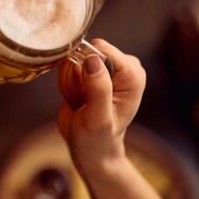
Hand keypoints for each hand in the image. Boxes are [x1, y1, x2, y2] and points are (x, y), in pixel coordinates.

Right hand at [57, 39, 145, 172]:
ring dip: (70, 83)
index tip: (88, 93)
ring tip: (80, 102)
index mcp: (132, 74)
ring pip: (72, 60)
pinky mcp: (88, 70)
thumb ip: (98, 89)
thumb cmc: (98, 139)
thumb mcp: (99, 119)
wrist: (90, 149)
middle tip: (83, 101)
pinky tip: (76, 100)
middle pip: (84, 53)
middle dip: (77, 78)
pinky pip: (66, 66)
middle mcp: (120, 66)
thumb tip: (92, 59)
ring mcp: (104, 67)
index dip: (87, 69)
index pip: (101, 49)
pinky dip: (66, 85)